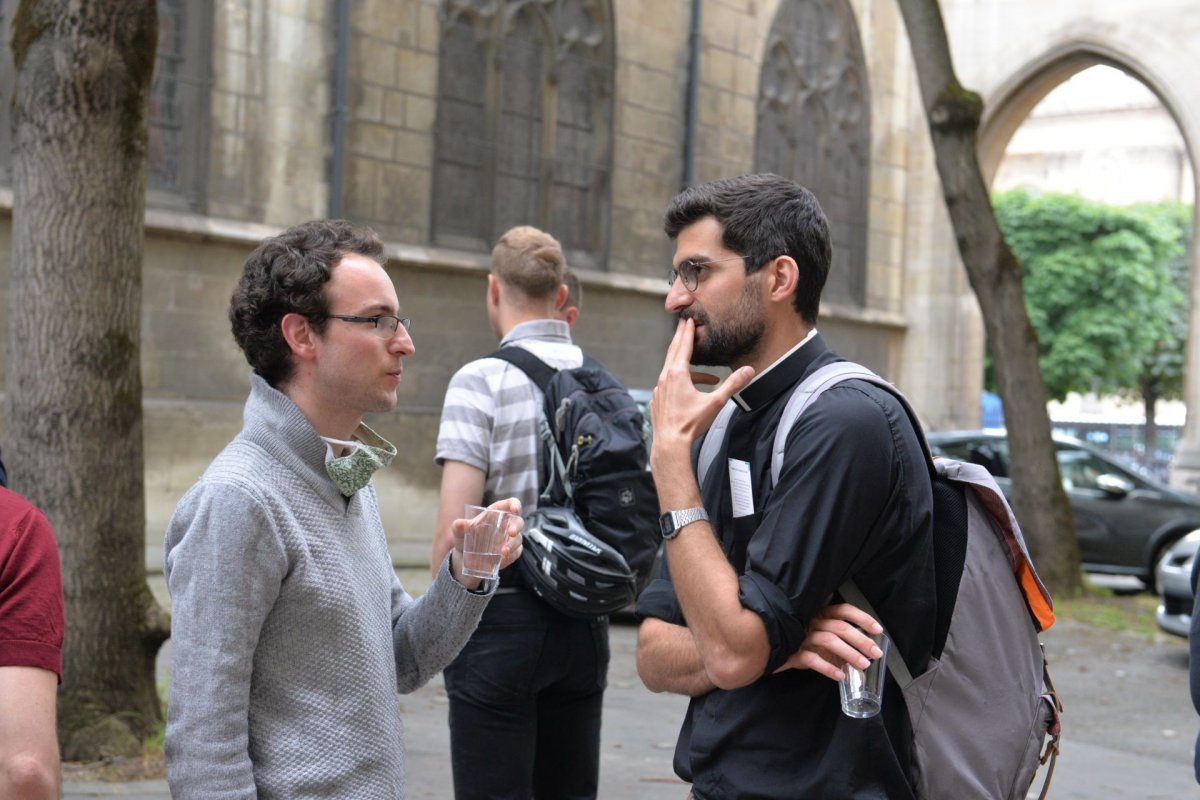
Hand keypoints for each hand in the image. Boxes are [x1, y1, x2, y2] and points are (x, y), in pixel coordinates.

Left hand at [451, 498, 524, 569]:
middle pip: (518, 521)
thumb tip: (458, 523)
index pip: (510, 504)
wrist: (465, 559)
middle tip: (512, 532)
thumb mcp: (459, 532)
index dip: (515, 504)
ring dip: (513, 544)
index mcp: (495, 513)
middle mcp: (505, 524)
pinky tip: (503, 559)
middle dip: (516, 526)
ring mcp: (509, 539)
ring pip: (518, 538)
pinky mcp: (511, 552)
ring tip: (503, 552)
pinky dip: (512, 555)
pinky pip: (517, 552)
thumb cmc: (464, 539)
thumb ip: (459, 527)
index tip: (515, 509)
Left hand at [649, 318, 754, 459]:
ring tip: (709, 378)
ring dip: (688, 369)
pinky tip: (690, 393)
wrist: (670, 444)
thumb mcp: (716, 402)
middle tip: (684, 326)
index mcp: (677, 374)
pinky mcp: (657, 400)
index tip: (688, 319)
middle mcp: (664, 378)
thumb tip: (749, 370)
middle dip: (681, 339)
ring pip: (672, 371)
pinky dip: (680, 383)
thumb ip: (733, 384)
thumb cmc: (691, 424)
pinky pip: (668, 385)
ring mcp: (658, 390)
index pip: (683, 346)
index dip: (687, 332)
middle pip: (673, 352)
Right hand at [772, 603, 884, 680]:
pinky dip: (828, 668)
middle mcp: (811, 621)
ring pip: (829, 641)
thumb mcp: (816, 634)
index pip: (843, 610)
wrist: (764, 649)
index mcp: (819, 614)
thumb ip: (835, 638)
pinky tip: (840, 675)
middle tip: (876, 654)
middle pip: (840, 627)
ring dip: (849, 654)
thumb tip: (863, 650)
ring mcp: (801, 636)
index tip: (877, 629)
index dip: (861, 618)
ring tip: (863, 666)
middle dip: (861, 640)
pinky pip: (812, 659)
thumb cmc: (796, 641)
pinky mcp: (792, 653)